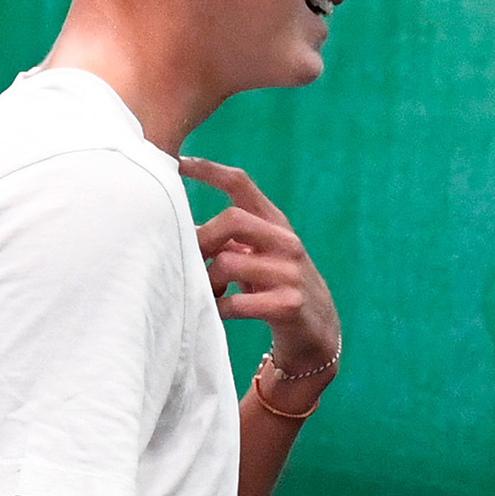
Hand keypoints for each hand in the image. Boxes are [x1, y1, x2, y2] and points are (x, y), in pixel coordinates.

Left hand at [181, 156, 340, 387]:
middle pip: (233, 219)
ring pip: (228, 262)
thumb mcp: (256, 254)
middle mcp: (287, 242)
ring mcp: (290, 273)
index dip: (208, 170)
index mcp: (275, 223)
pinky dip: (220, 308)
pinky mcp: (289, 305)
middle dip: (203, 239)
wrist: (317, 331)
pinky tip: (218, 312)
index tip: (177, 163)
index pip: (240, 184)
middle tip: (190, 259)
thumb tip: (177, 224)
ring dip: (207, 280)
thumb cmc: (274, 286)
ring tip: (208, 292)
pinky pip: (237, 303)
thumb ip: (227, 236)